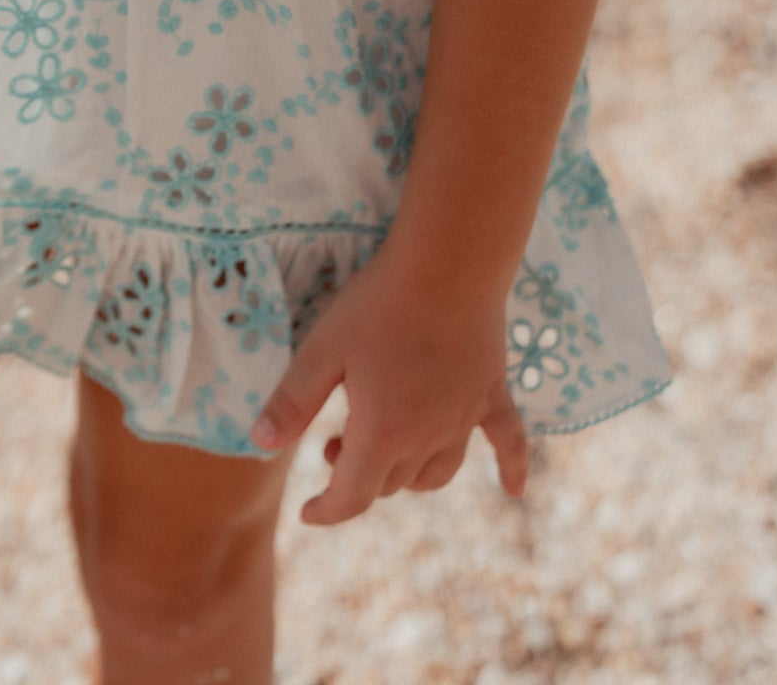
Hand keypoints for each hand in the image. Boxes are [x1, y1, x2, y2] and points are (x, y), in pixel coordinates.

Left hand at [250, 251, 527, 524]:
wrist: (446, 264)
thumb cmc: (377, 304)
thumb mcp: (322, 350)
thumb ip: (293, 401)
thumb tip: (261, 446)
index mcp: (383, 435)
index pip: (352, 498)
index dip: (326, 511)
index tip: (307, 512)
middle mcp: (429, 438)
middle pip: (391, 484)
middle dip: (356, 477)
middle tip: (331, 443)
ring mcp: (465, 418)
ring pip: (436, 473)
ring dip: (406, 474)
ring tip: (380, 448)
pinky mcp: (492, 394)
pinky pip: (509, 442)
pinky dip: (512, 469)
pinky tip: (514, 490)